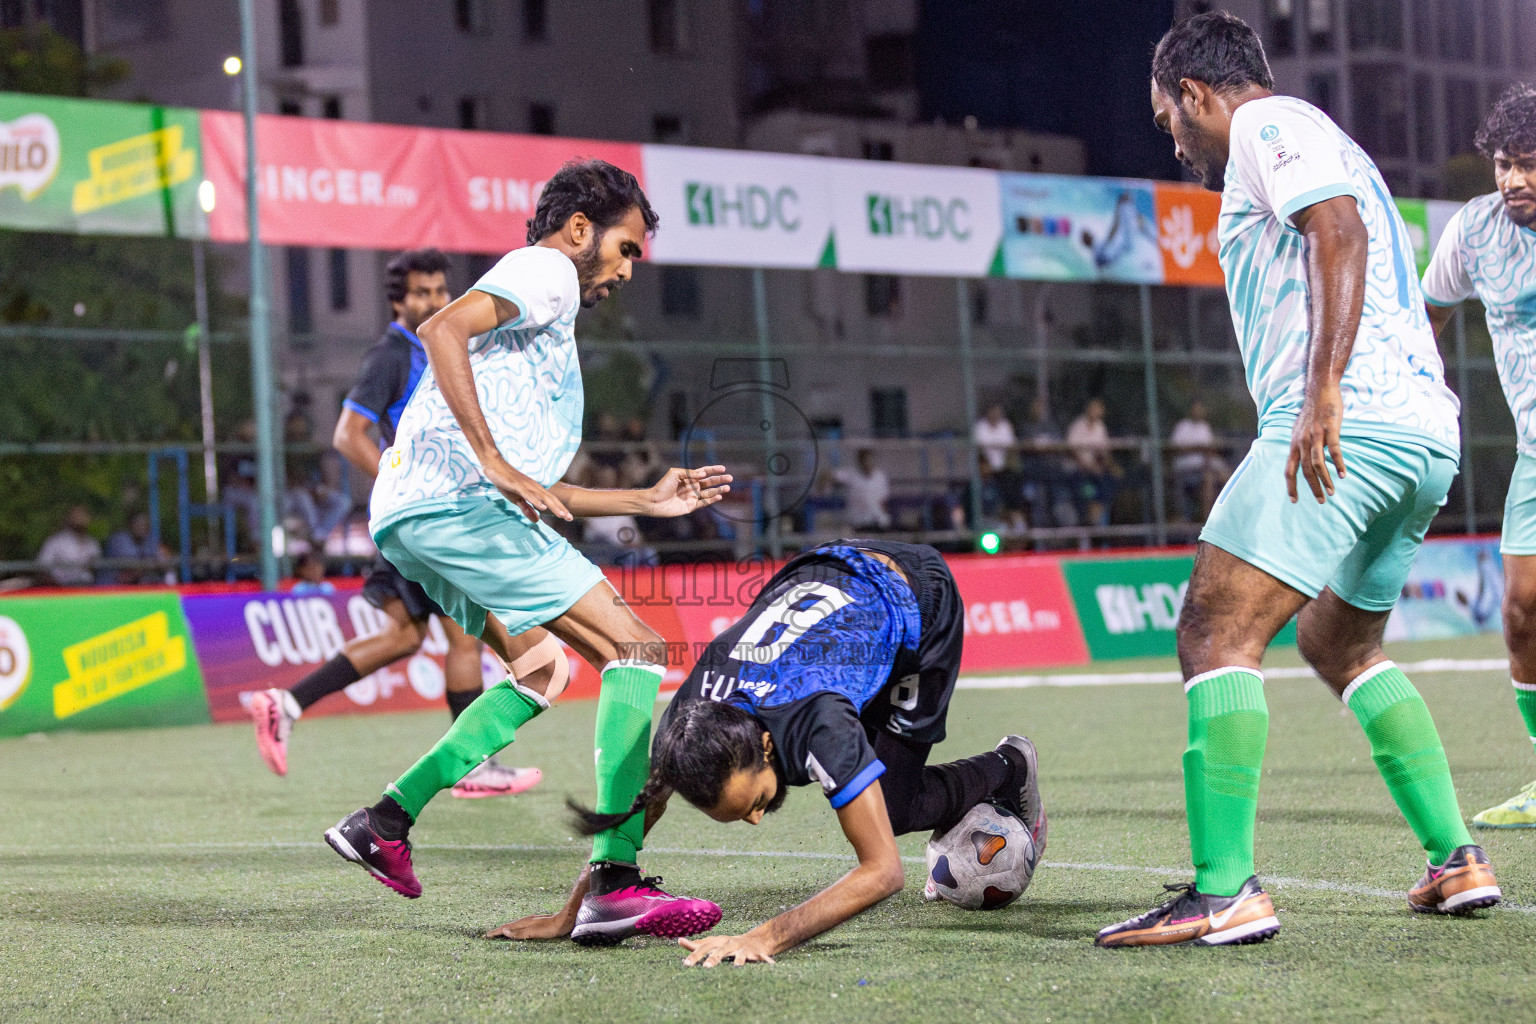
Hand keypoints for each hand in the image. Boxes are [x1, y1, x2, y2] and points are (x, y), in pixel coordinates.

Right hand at [483, 459, 572, 523]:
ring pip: (542, 497)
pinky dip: (536, 500)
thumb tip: (537, 520)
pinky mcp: (517, 485)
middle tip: (570, 518)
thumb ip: (527, 509)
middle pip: (550, 499)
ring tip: (561, 515)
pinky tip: (542, 507)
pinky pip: (528, 494)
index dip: (560, 509)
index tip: (569, 518)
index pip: (550, 501)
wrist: (495, 466)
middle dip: (560, 509)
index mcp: (535, 490)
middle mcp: (534, 487)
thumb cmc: (506, 482)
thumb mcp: (517, 499)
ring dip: (552, 506)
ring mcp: (526, 485)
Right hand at [484, 911, 574, 940]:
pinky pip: (521, 926)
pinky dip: (514, 929)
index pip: (506, 928)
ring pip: (514, 925)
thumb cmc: (552, 928)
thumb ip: (520, 932)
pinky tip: (517, 931)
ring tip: (499, 933)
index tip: (485, 936)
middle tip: (488, 935)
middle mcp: (526, 920)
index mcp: (524, 922)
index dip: (495, 932)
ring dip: (505, 929)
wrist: (567, 919)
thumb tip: (504, 931)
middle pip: (508, 925)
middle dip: (498, 930)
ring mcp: (532, 921)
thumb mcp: (535, 932)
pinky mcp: (537, 923)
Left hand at [645, 465, 731, 517]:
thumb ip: (689, 473)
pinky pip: (704, 503)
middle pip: (709, 483)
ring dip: (718, 490)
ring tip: (727, 488)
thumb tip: (703, 474)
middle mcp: (692, 487)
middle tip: (730, 478)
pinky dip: (712, 500)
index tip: (723, 468)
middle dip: (719, 480)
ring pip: (709, 493)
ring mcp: (692, 497)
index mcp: (689, 478)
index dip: (713, 470)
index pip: (704, 473)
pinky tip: (719, 496)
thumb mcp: (675, 473)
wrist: (654, 501)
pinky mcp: (691, 506)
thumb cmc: (662, 486)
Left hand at [679, 933, 776, 966]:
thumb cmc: (728, 945)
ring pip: (741, 954)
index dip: (695, 955)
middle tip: (706, 967)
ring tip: (737, 966)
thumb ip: (697, 945)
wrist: (754, 940)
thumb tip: (679, 940)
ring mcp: (744, 948)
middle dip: (714, 959)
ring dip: (740, 960)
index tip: (686, 964)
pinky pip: (762, 957)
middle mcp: (730, 944)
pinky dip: (766, 960)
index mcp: (719, 942)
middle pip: (721, 951)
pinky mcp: (757, 953)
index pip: (704, 947)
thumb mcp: (713, 944)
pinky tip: (770, 965)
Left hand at [1285, 383, 1345, 503]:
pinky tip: (1343, 474)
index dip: (1290, 486)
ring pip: (1318, 463)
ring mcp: (1315, 435)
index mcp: (1294, 444)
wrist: (1320, 390)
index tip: (1294, 500)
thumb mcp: (1299, 430)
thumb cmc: (1311, 412)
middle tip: (1322, 501)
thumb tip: (1300, 459)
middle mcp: (1302, 441)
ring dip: (1325, 480)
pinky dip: (1339, 463)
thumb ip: (1300, 445)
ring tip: (1332, 491)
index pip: (1288, 470)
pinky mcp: (1330, 429)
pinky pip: (1334, 450)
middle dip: (1313, 488)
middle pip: (1305, 471)